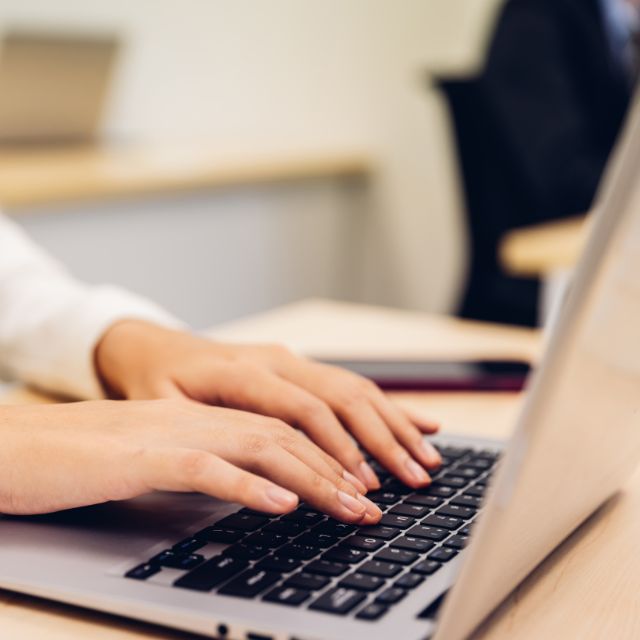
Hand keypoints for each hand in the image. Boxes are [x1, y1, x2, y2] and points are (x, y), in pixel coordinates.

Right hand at [0, 399, 380, 521]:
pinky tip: (281, 504)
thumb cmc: (89, 456)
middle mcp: (199, 416)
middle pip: (285, 435)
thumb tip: (260, 488)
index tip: (363, 488)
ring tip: (349, 507)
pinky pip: (207, 468)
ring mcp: (173, 432)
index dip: (328, 456)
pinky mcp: (143, 457)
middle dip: (337, 470)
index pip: (282, 428)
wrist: (22, 444)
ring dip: (311, 479)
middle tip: (374, 505)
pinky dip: (250, 486)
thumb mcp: (161, 456)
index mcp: (205, 415)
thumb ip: (209, 464)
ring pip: (260, 446)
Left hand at [95, 320, 440, 490]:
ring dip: (395, 426)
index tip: (364, 484)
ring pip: (356, 390)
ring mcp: (293, 361)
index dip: (339, 447)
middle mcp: (278, 361)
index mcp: (244, 371)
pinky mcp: (302, 368)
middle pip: (343, 397)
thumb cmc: (157, 383)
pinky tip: (422, 422)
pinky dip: (389, 406)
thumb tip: (245, 472)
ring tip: (428, 459)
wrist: (155, 348)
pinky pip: (352, 386)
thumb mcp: (162, 409)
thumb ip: (204, 433)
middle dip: (383, 441)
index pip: (305, 410)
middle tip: (414, 480)